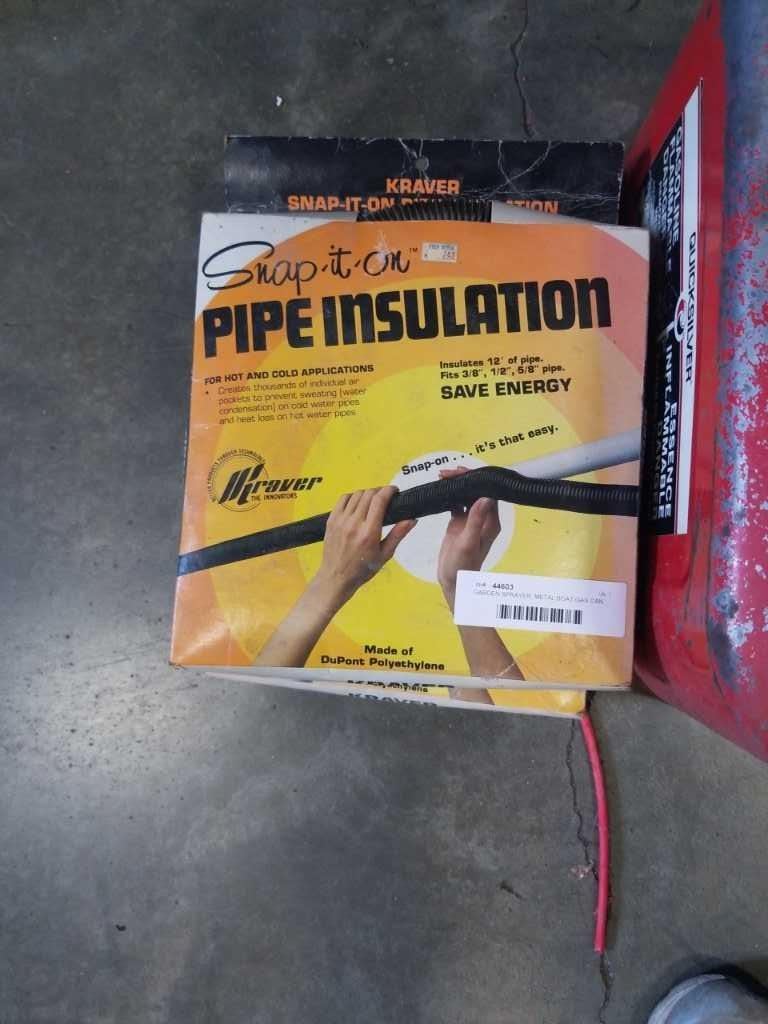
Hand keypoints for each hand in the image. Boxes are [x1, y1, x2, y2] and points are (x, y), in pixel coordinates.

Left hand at [313, 486, 415, 607]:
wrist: (336, 577)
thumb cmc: (362, 569)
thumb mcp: (385, 555)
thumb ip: (398, 534)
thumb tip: (412, 519)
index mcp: (369, 532)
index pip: (379, 500)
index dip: (388, 490)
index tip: (394, 491)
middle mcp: (354, 523)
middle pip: (368, 494)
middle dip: (379, 491)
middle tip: (385, 497)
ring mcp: (340, 521)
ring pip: (356, 494)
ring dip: (367, 493)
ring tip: (372, 501)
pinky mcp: (331, 520)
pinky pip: (342, 499)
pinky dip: (352, 496)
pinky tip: (357, 503)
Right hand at [437, 467, 500, 608]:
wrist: (452, 583)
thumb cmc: (461, 567)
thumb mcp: (467, 543)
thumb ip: (475, 520)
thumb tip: (485, 496)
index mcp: (491, 522)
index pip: (488, 492)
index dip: (476, 478)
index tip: (459, 472)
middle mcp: (484, 518)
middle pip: (478, 490)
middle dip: (464, 478)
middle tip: (445, 474)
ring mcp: (471, 520)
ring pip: (467, 495)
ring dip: (457, 485)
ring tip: (441, 478)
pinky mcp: (459, 523)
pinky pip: (457, 503)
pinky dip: (450, 495)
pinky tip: (440, 489)